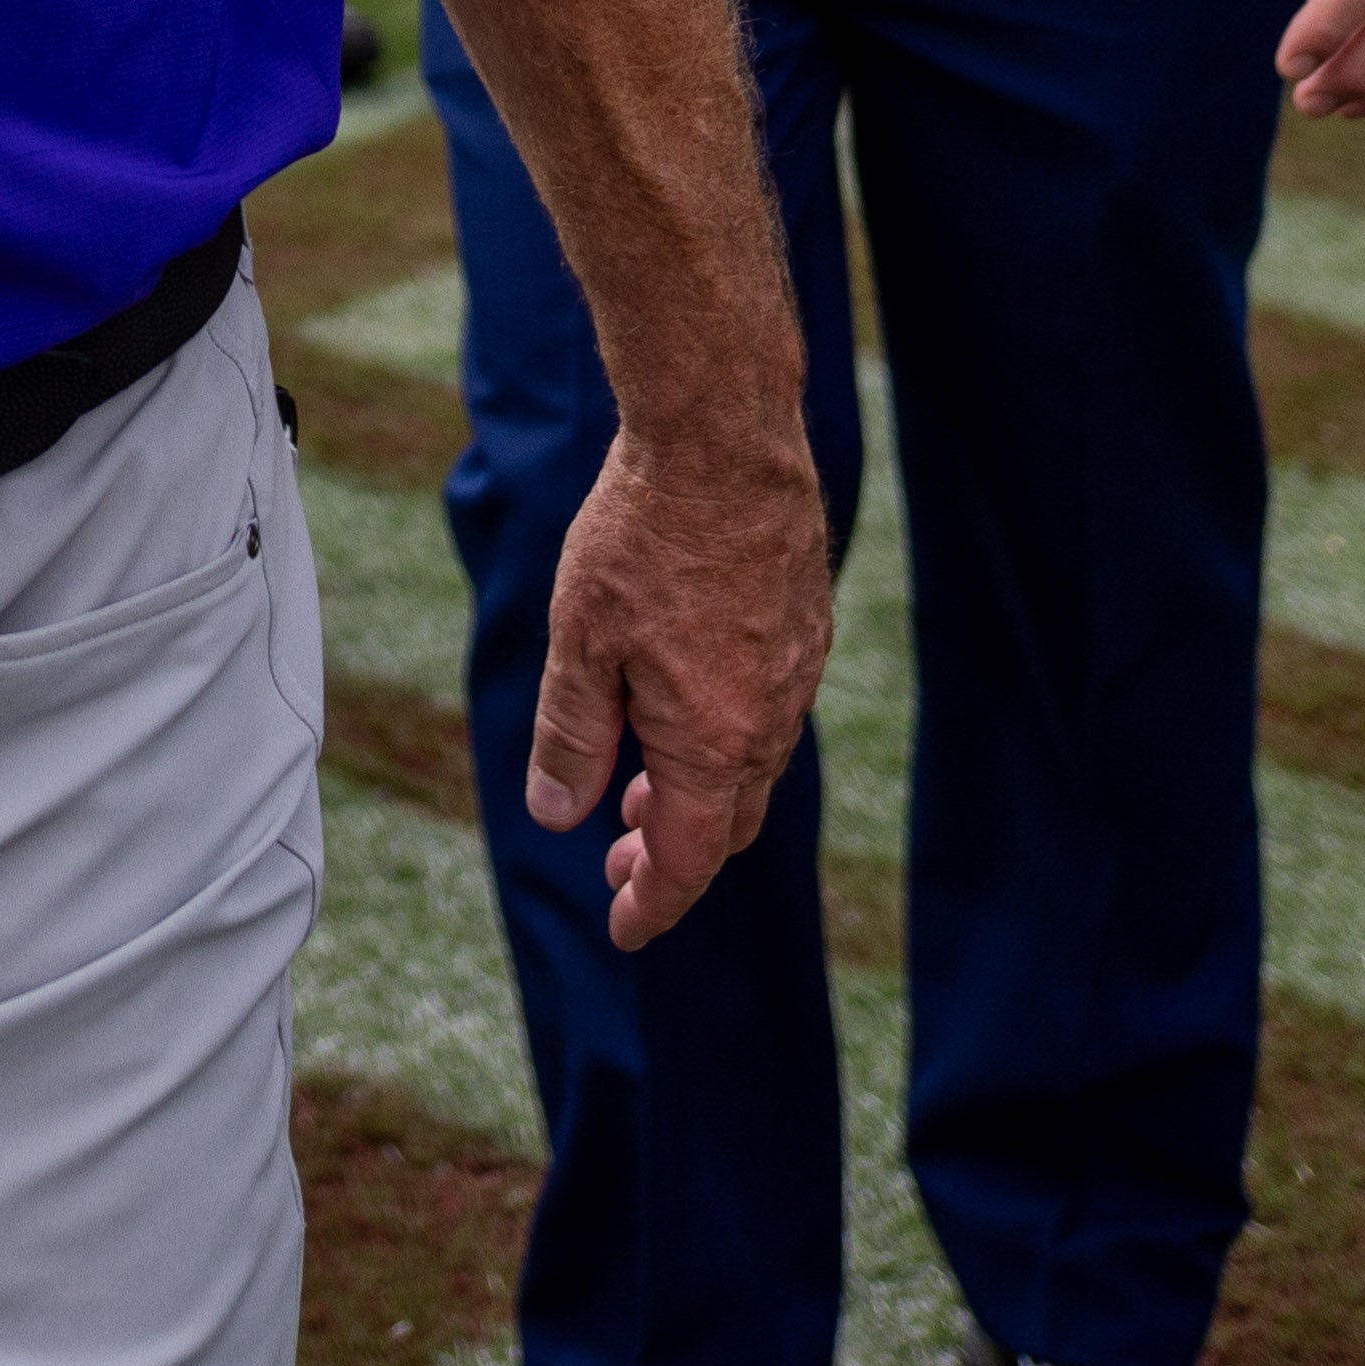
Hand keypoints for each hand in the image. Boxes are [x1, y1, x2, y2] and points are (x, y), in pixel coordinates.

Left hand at [529, 422, 825, 949]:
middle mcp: (769, 718)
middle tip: (619, 862)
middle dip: (674, 854)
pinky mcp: (805, 626)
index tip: (624, 928)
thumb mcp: (580, 642)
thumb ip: (573, 737)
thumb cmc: (641, 535)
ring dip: (700, 793)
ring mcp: (797, 671)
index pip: (689, 859)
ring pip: (751, 766)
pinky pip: (769, 711)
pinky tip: (681, 711)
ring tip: (641, 791)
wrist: (722, 437)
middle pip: (728, 822)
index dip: (654, 903)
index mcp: (714, 739)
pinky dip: (725, 738)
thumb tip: (560, 817)